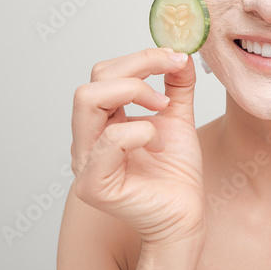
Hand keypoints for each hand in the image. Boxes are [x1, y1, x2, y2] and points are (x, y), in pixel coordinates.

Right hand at [70, 48, 204, 246]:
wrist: (185, 216)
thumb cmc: (176, 174)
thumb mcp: (178, 118)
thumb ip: (175, 86)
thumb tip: (180, 53)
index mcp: (101, 122)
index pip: (104, 74)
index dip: (141, 57)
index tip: (175, 57)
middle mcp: (86, 140)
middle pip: (92, 80)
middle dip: (137, 67)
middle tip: (171, 75)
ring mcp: (85, 162)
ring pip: (88, 99)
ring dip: (135, 92)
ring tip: (163, 110)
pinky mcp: (94, 184)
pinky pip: (112, 139)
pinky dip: (142, 130)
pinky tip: (159, 145)